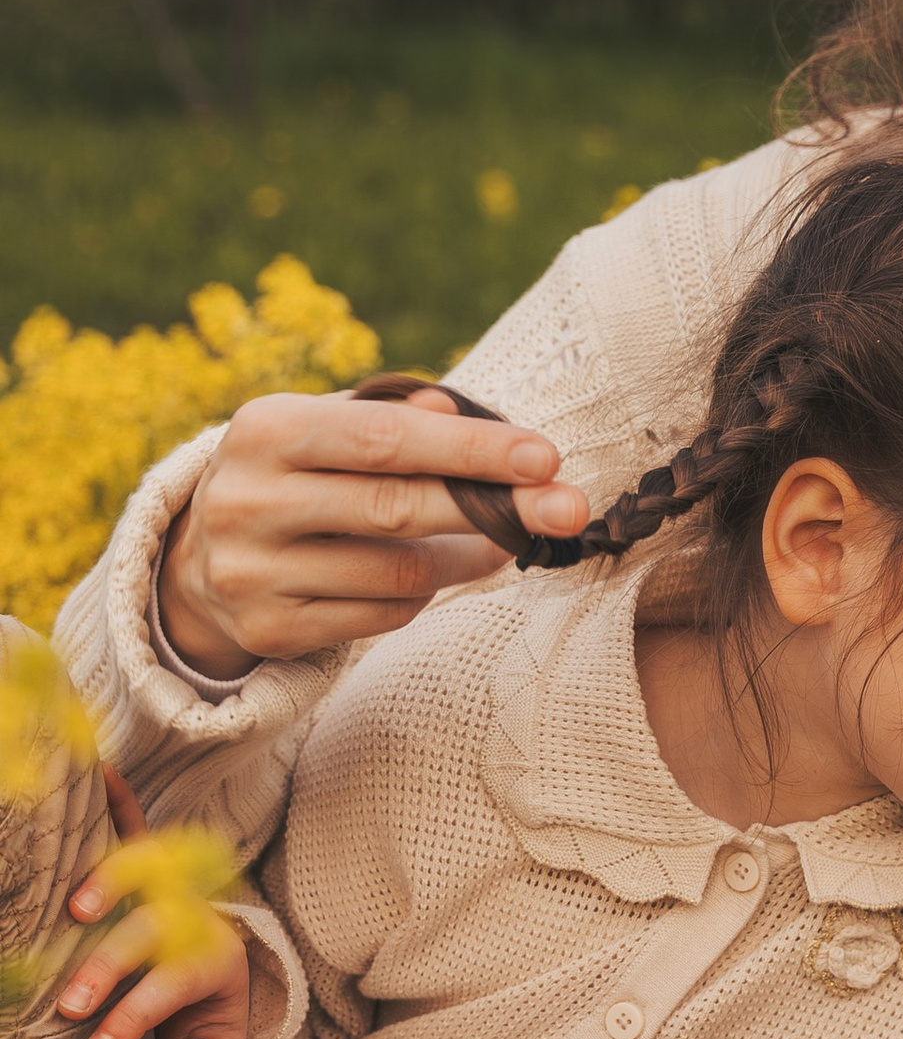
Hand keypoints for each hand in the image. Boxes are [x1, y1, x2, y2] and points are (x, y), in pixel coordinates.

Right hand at [55, 769, 250, 1038]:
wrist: (220, 982)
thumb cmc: (206, 1022)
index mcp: (214, 964)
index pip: (172, 987)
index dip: (135, 1017)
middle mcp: (197, 919)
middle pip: (153, 934)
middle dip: (110, 967)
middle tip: (71, 1005)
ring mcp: (176, 888)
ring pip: (145, 876)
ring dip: (110, 885)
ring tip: (74, 911)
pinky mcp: (158, 868)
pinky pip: (138, 828)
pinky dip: (118, 801)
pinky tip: (98, 773)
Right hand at [159, 387, 588, 681]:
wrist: (198, 558)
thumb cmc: (294, 473)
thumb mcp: (324, 427)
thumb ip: (390, 415)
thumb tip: (452, 408)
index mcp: (263, 430)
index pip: (384, 440)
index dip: (470, 450)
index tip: (545, 458)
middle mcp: (248, 501)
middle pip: (397, 508)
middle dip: (494, 508)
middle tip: (568, 508)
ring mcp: (253, 573)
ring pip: (398, 573)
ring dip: (469, 558)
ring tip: (503, 540)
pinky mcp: (270, 630)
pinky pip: (382, 616)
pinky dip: (428, 594)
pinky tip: (444, 571)